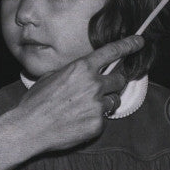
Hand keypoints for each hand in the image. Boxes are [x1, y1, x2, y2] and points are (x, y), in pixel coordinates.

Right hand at [12, 35, 143, 155]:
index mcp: (81, 68)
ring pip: (113, 100)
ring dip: (104, 102)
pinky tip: (77, 121)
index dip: (128, 45)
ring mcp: (97, 105)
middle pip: (119, 79)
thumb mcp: (50, 77)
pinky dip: (94, 119)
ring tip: (84, 108)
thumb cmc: (36, 102)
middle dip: (114, 82)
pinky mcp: (98, 123)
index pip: (111, 52)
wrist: (30, 127)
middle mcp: (93, 84)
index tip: (139, 41)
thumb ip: (70, 73)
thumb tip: (79, 73)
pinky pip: (104, 119)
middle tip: (103, 88)